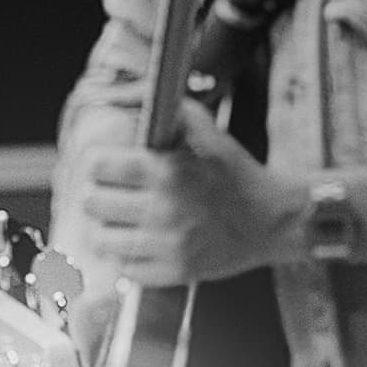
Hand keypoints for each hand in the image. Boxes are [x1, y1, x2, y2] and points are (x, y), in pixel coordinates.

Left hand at [78, 98, 301, 283]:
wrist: (272, 221)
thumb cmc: (237, 173)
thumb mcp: (210, 131)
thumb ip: (171, 111)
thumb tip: (130, 94)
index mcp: (168, 170)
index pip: (101, 166)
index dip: (97, 163)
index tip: (103, 164)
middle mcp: (164, 209)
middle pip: (93, 203)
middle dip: (99, 193)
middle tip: (111, 192)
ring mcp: (169, 245)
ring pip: (102, 239)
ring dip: (107, 227)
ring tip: (121, 219)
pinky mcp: (174, 272)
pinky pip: (125, 269)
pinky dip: (128, 256)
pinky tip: (141, 242)